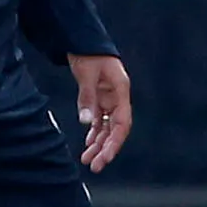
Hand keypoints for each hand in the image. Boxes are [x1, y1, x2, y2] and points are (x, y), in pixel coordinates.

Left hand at [68, 53, 131, 172]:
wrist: (84, 40)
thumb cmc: (88, 54)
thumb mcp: (86, 74)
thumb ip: (87, 97)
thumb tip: (86, 122)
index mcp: (121, 92)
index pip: (122, 124)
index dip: (115, 142)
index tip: (105, 157)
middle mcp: (118, 99)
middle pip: (115, 130)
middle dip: (105, 149)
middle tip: (94, 166)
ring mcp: (109, 99)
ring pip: (106, 127)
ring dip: (98, 144)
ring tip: (87, 160)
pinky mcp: (100, 98)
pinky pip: (99, 120)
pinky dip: (94, 132)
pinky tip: (88, 144)